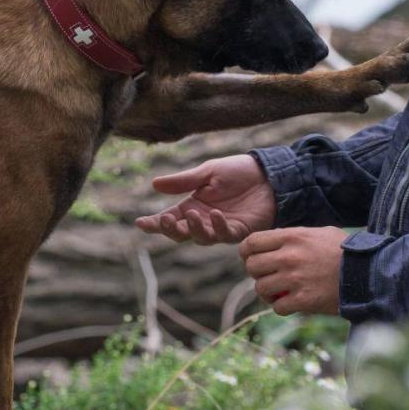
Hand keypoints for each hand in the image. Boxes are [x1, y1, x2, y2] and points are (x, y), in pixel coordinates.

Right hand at [134, 154, 276, 244]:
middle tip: (165, 220)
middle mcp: (204, 220)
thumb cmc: (237, 171)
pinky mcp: (239, 231)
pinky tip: (216, 215)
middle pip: (181, 233)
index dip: (154, 224)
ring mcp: (221, 227)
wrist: (268, 174)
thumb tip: (154, 184)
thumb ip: (184, 182)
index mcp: (192, 205)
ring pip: (201, 238)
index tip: (141, 223)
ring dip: (194, 229)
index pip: (169, 218)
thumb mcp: (208, 172)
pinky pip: (225, 235)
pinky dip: (218, 227)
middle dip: (170, 229)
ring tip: (192, 215)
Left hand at [239, 227, 343, 315]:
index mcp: (292, 237)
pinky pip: (278, 307)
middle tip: (268, 277)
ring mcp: (295, 279)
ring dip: (268, 293)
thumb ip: (294, 236)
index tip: (252, 259)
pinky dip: (282, 307)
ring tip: (279, 293)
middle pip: (252, 266)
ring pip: (261, 288)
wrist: (368, 273)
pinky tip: (292, 303)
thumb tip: (275, 241)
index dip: (247, 252)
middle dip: (257, 273)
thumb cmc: (345, 252)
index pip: (251, 243)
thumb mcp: (319, 233)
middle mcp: (289, 256)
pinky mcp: (303, 300)